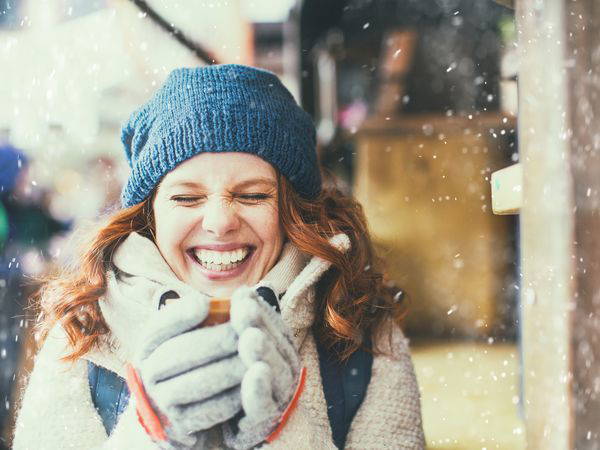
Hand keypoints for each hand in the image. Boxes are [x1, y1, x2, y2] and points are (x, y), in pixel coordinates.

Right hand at [126, 292, 244, 448]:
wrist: (184, 405)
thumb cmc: (195, 356)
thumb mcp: (192, 332)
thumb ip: (207, 314)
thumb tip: (235, 294)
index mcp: (151, 344)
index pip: (159, 327)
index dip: (180, 315)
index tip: (205, 303)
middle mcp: (148, 371)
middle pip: (179, 354)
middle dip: (217, 340)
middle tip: (248, 331)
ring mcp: (161, 400)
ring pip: (195, 383)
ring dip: (228, 369)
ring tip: (255, 357)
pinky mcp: (179, 423)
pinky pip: (208, 411)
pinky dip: (231, 397)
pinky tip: (251, 384)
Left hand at [222, 286, 303, 449]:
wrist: (274, 441)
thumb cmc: (249, 395)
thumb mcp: (249, 358)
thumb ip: (249, 330)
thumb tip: (242, 292)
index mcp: (281, 353)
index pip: (272, 328)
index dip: (258, 310)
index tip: (242, 295)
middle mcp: (286, 373)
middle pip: (274, 346)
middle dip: (259, 325)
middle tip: (244, 309)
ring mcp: (280, 399)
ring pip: (273, 373)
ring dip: (263, 353)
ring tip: (250, 337)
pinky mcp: (269, 425)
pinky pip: (265, 407)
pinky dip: (260, 391)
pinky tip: (256, 374)